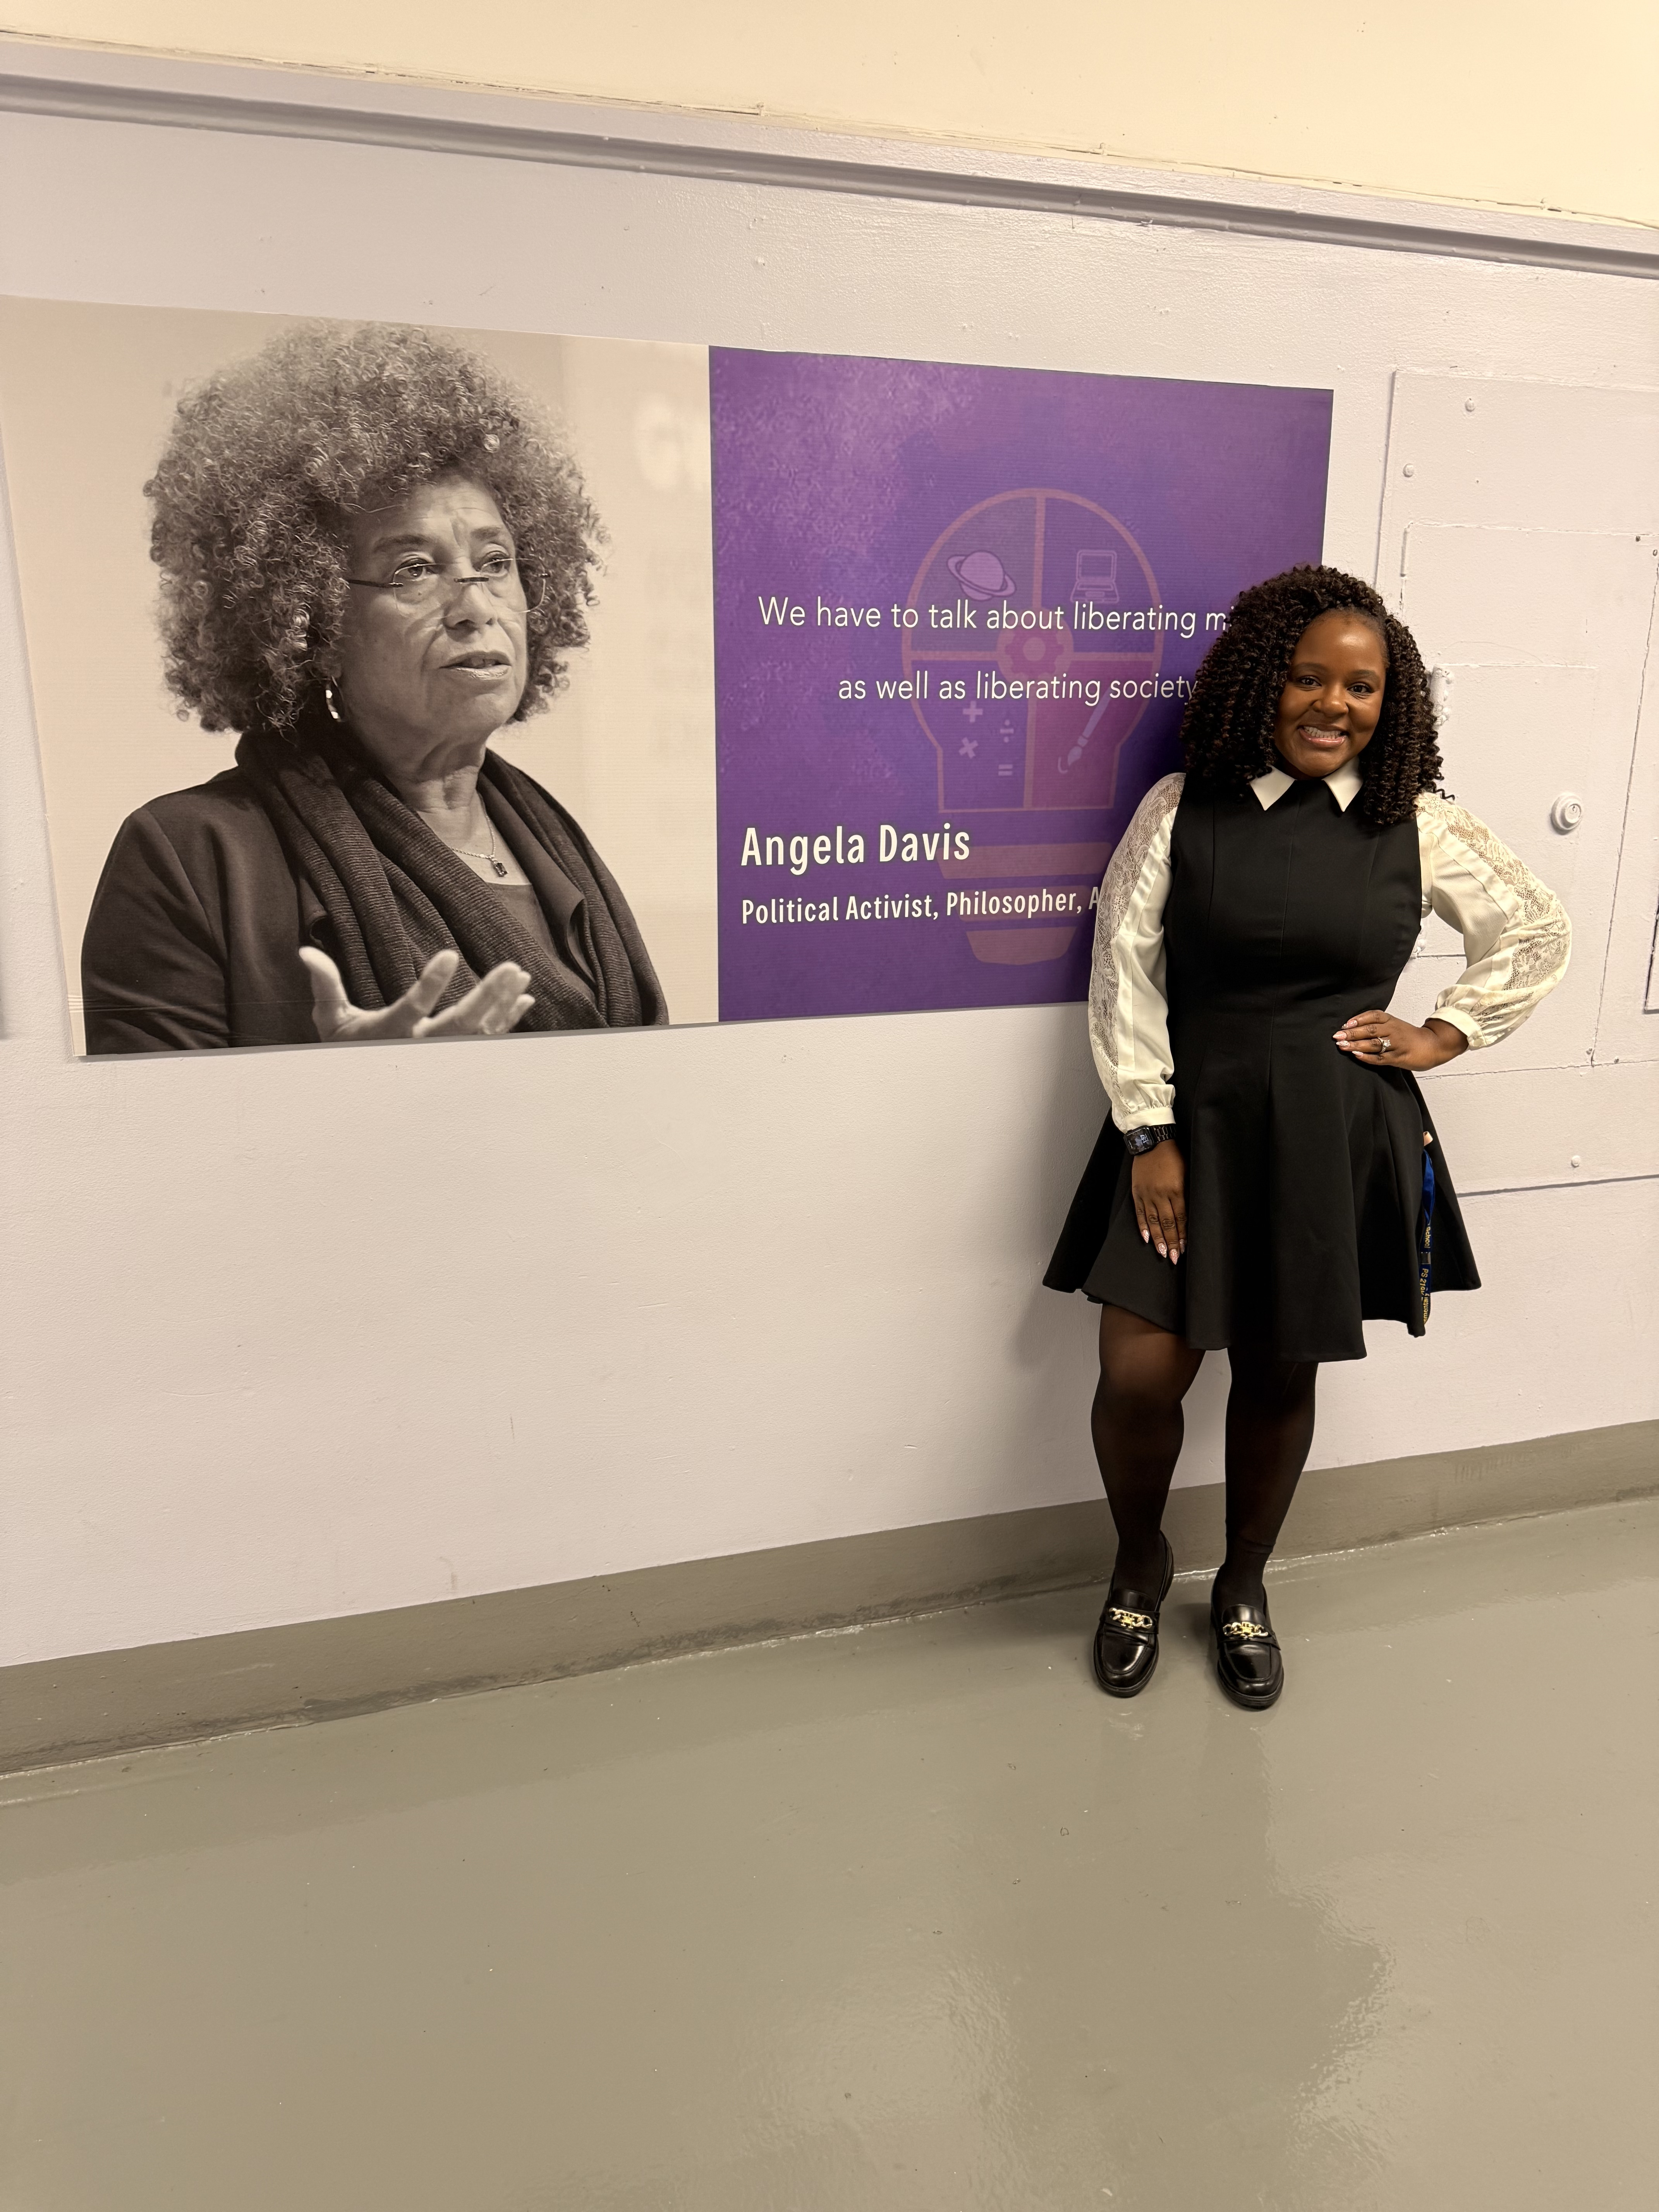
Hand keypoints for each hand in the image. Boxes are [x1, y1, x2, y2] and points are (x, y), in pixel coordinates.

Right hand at [299, 946, 534, 1042]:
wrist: (362, 1092)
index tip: (449, 955)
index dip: (430, 984)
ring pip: (479, 1033)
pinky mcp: (456, 1057)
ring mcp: (442, 1057)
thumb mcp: (331, 1019)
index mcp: (389, 1035)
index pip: (412, 1009)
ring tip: (518, 974)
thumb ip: (325, 985)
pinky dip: (507, 1021)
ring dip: (502, 1004)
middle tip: (509, 967)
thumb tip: (306, 951)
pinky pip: (488, 1040)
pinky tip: (523, 998)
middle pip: (459, 1025)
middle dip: (487, 996)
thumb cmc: (345, 1049)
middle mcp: (420, 1049)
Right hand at [1131, 1140, 1185, 1263]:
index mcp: (1176, 1189)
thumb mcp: (1186, 1173)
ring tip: (1161, 1253)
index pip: (1180, 1218)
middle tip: (1173, 1258)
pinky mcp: (1138, 1191)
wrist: (1152, 1141)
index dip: (1182, 1235)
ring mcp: (1147, 1194)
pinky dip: (1142, 1226)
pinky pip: (1139, 1212)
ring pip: (1153, 1221)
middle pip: (1167, 1223)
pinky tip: (1146, 1238)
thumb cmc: (1174, 1156)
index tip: (1184, 1248)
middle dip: (1171, 1242)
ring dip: (1158, 1239)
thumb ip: (1186, 1193)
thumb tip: (1187, 1215)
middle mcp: (1161, 1194)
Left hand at [1334, 1010, 1468, 1070]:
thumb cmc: (1410, 1036)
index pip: (1374, 1016)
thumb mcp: (1395, 1025)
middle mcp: (1393, 1030)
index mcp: (1391, 1020)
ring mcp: (1396, 1044)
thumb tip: (1352, 1028)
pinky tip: (1356, 1055)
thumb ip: (1377, 1026)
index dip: (1359, 1019)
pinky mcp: (1399, 1057)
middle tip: (1337, 1036)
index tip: (1345, 1023)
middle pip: (1370, 1029)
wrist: (1433, 1045)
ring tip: (1342, 1045)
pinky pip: (1381, 1057)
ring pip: (1374, 1044)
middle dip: (1352, 1033)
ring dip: (1356, 1044)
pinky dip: (1368, 1057)